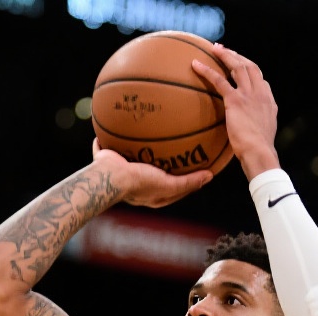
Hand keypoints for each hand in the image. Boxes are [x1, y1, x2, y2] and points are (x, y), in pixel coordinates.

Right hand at [91, 139, 212, 207]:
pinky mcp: (107, 158)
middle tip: (177, 144)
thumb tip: (210, 175)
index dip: (185, 177)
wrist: (110, 176)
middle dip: (163, 160)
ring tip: (150, 129)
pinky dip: (113, 136)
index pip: (173, 186)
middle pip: (154, 170)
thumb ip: (188, 182)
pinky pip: (110, 145)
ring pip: (132, 155)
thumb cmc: (140, 182)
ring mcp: (121, 170)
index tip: (197, 163)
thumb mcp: (169, 185)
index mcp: (150, 193)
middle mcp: (136, 183)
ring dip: (140, 145)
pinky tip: (120, 120)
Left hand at [192, 44, 279, 179]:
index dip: (249, 70)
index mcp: (268, 101)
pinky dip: (207, 70)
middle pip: (250, 66)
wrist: (260, 152)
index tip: (239, 65)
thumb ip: (256, 125)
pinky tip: (196, 64)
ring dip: (225, 55)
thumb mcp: (262, 134)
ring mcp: (249, 95)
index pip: (259, 79)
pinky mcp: (236, 100)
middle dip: (237, 56)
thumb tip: (248, 129)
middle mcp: (261, 93)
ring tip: (213, 48)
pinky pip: (219, 80)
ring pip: (238, 67)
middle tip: (224, 50)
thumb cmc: (259, 150)